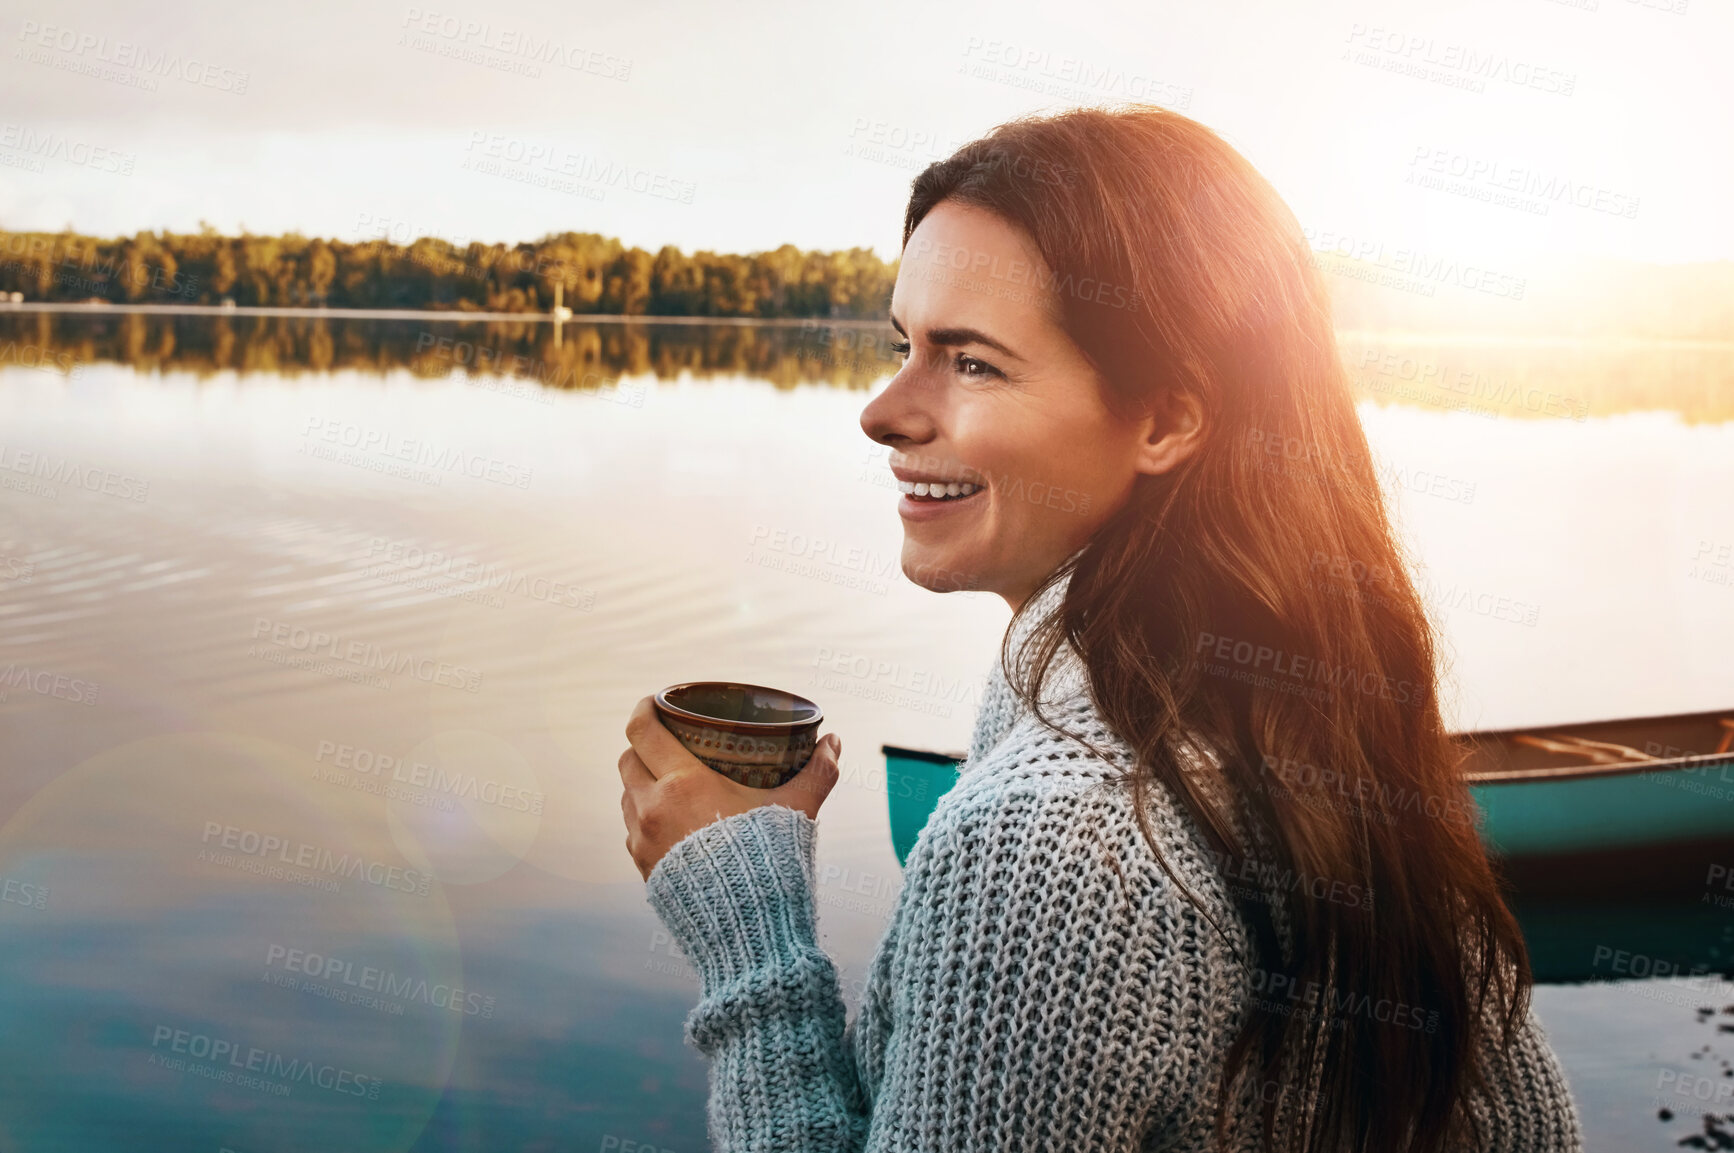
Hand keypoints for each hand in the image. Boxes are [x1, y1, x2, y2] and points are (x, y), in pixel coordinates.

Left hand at [618, 695, 841, 881]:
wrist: (749, 930)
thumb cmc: (770, 863)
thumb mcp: (797, 810)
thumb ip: (817, 772)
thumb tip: (834, 743)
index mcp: (682, 784)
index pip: (642, 730)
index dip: (645, 707)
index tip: (657, 700)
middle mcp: (652, 808)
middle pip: (627, 760)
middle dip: (643, 745)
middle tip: (668, 741)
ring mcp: (642, 842)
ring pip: (627, 797)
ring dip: (642, 783)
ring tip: (670, 781)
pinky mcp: (644, 870)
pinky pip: (634, 832)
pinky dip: (647, 818)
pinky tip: (673, 822)